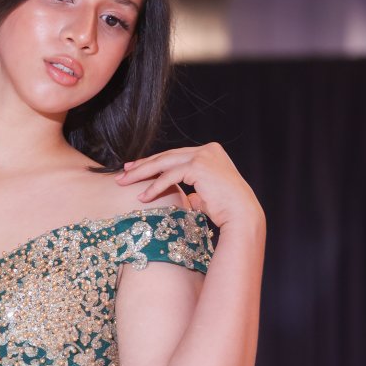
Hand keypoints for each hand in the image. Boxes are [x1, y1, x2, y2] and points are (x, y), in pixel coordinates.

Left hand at [116, 141, 264, 230]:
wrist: (242, 215)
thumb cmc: (227, 210)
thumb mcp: (207, 195)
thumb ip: (194, 191)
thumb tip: (184, 198)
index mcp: (210, 152)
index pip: (175, 155)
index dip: (154, 162)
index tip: (136, 168)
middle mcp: (207, 150)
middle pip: (167, 156)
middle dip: (143, 165)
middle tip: (123, 172)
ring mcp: (203, 156)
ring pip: (164, 163)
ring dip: (141, 174)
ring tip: (124, 183)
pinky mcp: (199, 167)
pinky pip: (170, 177)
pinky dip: (154, 187)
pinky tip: (142, 197)